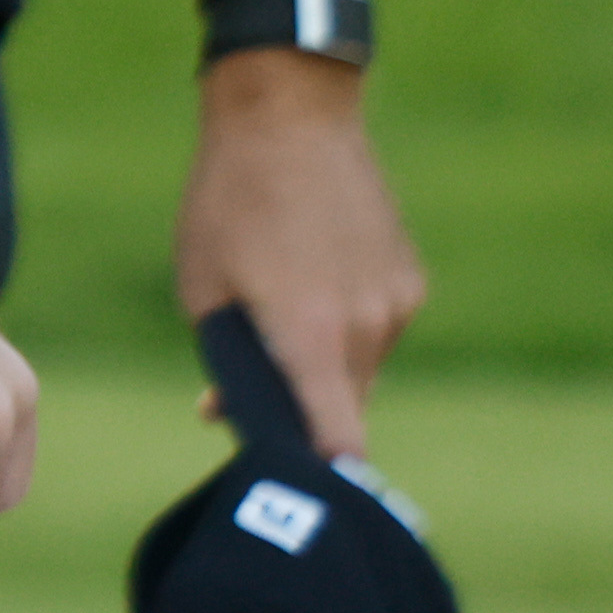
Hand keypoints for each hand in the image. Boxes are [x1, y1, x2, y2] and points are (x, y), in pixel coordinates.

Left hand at [175, 47, 425, 449]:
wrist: (291, 119)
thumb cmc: (228, 203)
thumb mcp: (202, 288)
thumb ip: (225, 361)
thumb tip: (227, 415)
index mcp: (313, 336)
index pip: (340, 437)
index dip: (326, 474)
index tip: (305, 493)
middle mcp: (368, 328)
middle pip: (344, 406)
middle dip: (302, 411)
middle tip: (242, 388)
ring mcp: (397, 302)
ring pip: (361, 368)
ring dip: (323, 365)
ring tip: (275, 310)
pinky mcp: (411, 280)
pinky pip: (376, 330)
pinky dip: (345, 329)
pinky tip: (309, 283)